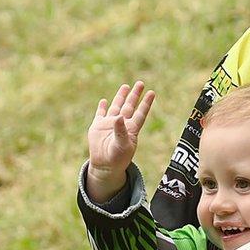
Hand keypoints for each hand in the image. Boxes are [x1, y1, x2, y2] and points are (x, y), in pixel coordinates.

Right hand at [86, 81, 155, 201]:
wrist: (105, 166)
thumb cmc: (117, 159)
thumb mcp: (122, 146)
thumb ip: (121, 131)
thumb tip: (119, 116)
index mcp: (131, 129)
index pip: (140, 113)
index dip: (146, 103)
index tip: (152, 93)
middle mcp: (122, 124)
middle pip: (129, 106)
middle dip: (135, 95)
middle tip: (140, 83)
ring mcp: (109, 124)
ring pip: (116, 106)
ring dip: (121, 97)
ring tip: (126, 86)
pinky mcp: (98, 126)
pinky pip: (100, 114)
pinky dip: (102, 107)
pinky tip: (104, 100)